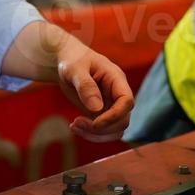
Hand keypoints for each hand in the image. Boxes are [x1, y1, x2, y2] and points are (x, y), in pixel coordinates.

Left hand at [3, 22, 134, 141]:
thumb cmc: (72, 59)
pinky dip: (91, 134)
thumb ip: (86, 86)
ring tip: (74, 126)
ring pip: (115, 130)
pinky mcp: (102, 113)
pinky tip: (75, 126)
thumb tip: (97, 108)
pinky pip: (104, 131)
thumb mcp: (75, 69)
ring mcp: (111, 105)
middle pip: (123, 120)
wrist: (67, 60)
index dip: (114, 116)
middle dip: (102, 128)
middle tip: (77, 123)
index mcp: (116, 78)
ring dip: (96, 135)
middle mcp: (117, 94)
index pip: (127, 101)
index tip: (94, 123)